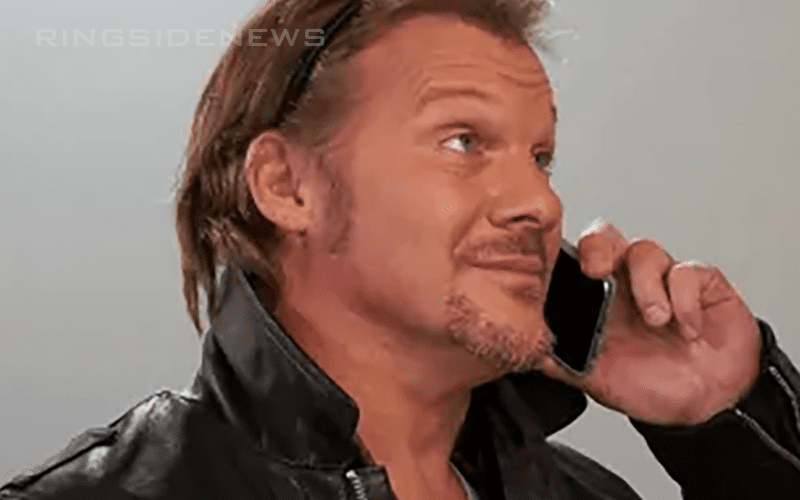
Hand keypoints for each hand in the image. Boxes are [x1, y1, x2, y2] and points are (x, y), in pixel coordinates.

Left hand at [536, 220, 762, 425]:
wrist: (705, 405)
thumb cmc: (651, 384)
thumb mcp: (596, 379)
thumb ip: (561, 362)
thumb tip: (528, 352)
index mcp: (598, 298)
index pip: (576, 258)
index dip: (568, 256)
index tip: (564, 273)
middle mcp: (628, 282)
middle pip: (606, 237)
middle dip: (599, 247)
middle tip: (598, 271)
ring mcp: (664, 279)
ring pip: (645, 250)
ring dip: (647, 285)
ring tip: (656, 320)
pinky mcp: (702, 284)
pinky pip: (689, 271)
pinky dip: (686, 299)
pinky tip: (688, 329)